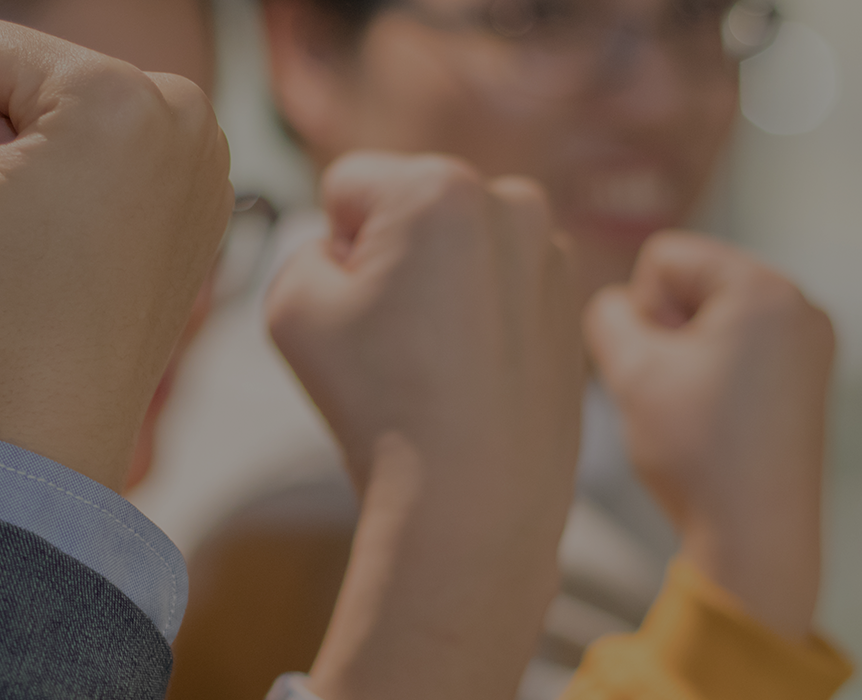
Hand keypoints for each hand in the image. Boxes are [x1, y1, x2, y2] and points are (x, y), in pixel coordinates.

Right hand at [0, 17, 231, 490]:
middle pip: (35, 81)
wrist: (48, 438)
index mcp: (123, 92)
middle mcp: (186, 116)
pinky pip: (108, 170)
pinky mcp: (204, 213)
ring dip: (34, 176)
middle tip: (8, 240)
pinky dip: (78, 206)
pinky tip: (73, 269)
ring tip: (39, 256)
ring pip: (69, 126)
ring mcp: (206, 168)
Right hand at [267, 152, 584, 699]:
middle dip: (391, 257)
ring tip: (431, 364)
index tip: (353, 312)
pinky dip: (479, 318)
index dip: (331, 248)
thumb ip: (303, 248)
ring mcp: (552, 255)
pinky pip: (500, 288)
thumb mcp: (290, 306)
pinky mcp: (571, 305)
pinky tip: (468, 378)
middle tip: (392, 340)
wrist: (472, 502)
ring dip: (438, 285)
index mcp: (440, 187)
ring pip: (459, 248)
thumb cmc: (379, 402)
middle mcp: (512, 202)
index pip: (348, 186)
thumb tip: (350, 252)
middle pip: (412, 209)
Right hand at [584, 234, 833, 640]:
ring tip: (694, 409)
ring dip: (686, 355)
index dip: (642, 309)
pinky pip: (740, 348)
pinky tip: (713, 420)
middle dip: (668, 330)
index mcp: (766, 289)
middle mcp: (801, 306)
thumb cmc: (699, 452)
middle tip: (677, 391)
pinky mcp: (807, 379)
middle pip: (694, 282)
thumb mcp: (630, 370)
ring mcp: (811, 344)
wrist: (756, 537)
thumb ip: (606, 314)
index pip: (666, 256)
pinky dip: (714, 375)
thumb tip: (618, 307)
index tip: (663, 367)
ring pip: (713, 319)